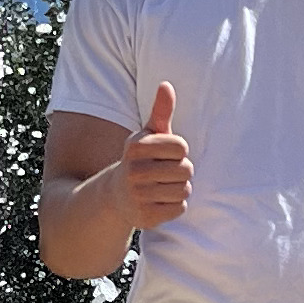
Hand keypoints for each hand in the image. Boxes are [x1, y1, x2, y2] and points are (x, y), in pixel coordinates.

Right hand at [122, 82, 192, 229]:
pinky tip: (159, 202)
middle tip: (165, 174)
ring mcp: (138, 196)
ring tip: (163, 187)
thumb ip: (160, 111)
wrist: (116, 196)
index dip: (179, 151)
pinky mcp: (145, 217)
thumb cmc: (141, 160)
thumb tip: (166, 85)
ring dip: (179, 189)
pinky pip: (179, 209)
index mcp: (136, 147)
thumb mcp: (148, 134)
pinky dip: (175, 206)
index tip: (165, 155)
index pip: (181, 147)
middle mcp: (134, 171)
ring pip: (184, 190)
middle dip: (181, 172)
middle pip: (186, 170)